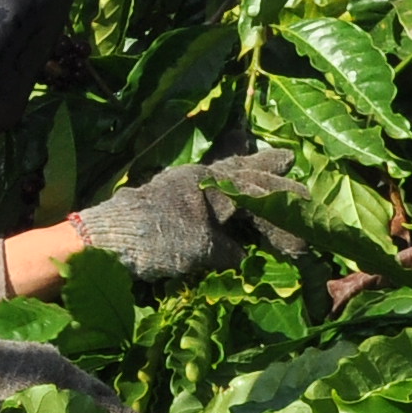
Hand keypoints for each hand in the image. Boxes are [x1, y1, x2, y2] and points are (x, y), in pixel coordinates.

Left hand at [73, 150, 301, 284]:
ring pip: (221, 171)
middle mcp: (199, 176)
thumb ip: (228, 250)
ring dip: (243, 167)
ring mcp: (181, 183)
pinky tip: (220, 184)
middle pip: (241, 170)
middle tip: (288, 157)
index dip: (284, 208)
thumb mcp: (201, 249)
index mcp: (212, 184)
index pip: (259, 193)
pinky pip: (204, 182)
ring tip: (258, 156)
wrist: (106, 239)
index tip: (305, 213)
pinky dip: (220, 181)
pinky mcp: (166, 195)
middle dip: (267, 167)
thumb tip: (245, 256)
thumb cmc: (157, 240)